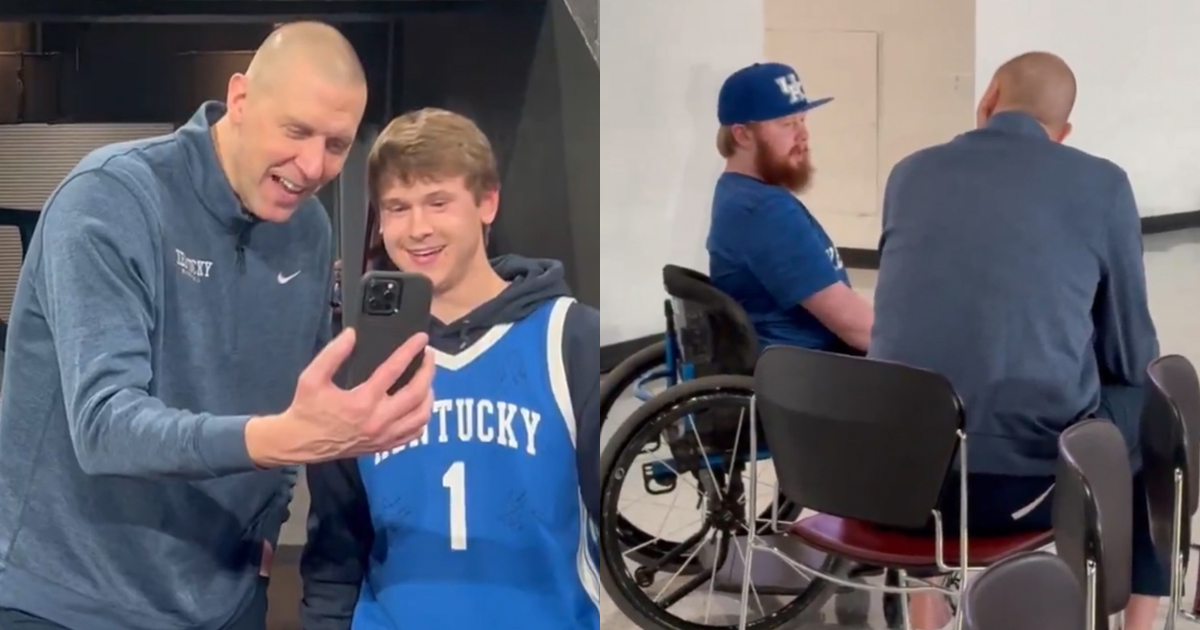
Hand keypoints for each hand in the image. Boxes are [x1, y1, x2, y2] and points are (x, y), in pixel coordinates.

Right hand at [280, 328, 434, 461]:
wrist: (299, 443)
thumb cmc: (306, 409)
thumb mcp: (311, 377)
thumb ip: (332, 354)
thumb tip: (352, 334)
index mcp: (362, 401)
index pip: (394, 370)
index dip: (410, 351)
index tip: (421, 338)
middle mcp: (378, 420)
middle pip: (417, 393)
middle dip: (428, 371)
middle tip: (429, 356)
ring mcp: (384, 436)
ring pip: (421, 415)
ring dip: (429, 395)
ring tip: (426, 379)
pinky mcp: (384, 446)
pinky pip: (414, 433)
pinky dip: (422, 417)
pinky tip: (419, 405)